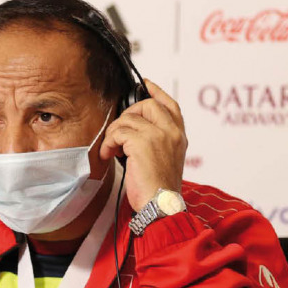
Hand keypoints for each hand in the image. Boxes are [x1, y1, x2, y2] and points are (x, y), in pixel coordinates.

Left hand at [98, 79, 187, 210]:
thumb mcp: (163, 158)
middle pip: (146, 105)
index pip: (170, 105)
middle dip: (126, 116)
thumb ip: (156, 140)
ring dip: (113, 135)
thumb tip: (132, 128)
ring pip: (127, 119)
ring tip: (112, 150)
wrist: (160, 203)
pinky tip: (108, 155)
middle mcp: (172, 132)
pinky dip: (108, 143)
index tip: (146, 83)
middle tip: (118, 135)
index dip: (157, 92)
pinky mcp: (142, 142)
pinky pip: (117, 132)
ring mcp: (158, 135)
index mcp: (179, 136)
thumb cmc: (158, 187)